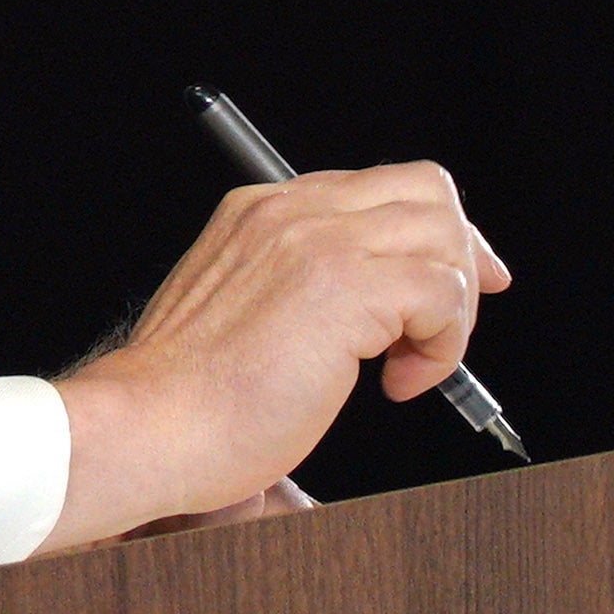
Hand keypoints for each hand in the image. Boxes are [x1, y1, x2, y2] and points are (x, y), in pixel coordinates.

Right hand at [46, 166, 507, 549]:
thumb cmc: (189, 395)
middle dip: (461, 259)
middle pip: (427, 192)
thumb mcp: (239, 308)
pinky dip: (443, 347)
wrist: (152, 424)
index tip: (459, 281)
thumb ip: (295, 284)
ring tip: (408, 365)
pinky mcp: (348, 287)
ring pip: (445, 239)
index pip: (378, 189)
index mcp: (262, 211)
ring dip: (451, 312)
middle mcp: (292, 211)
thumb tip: (372, 308)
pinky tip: (397, 384)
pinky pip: (444, 292)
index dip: (432, 234)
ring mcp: (319, 242)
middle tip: (450, 327)